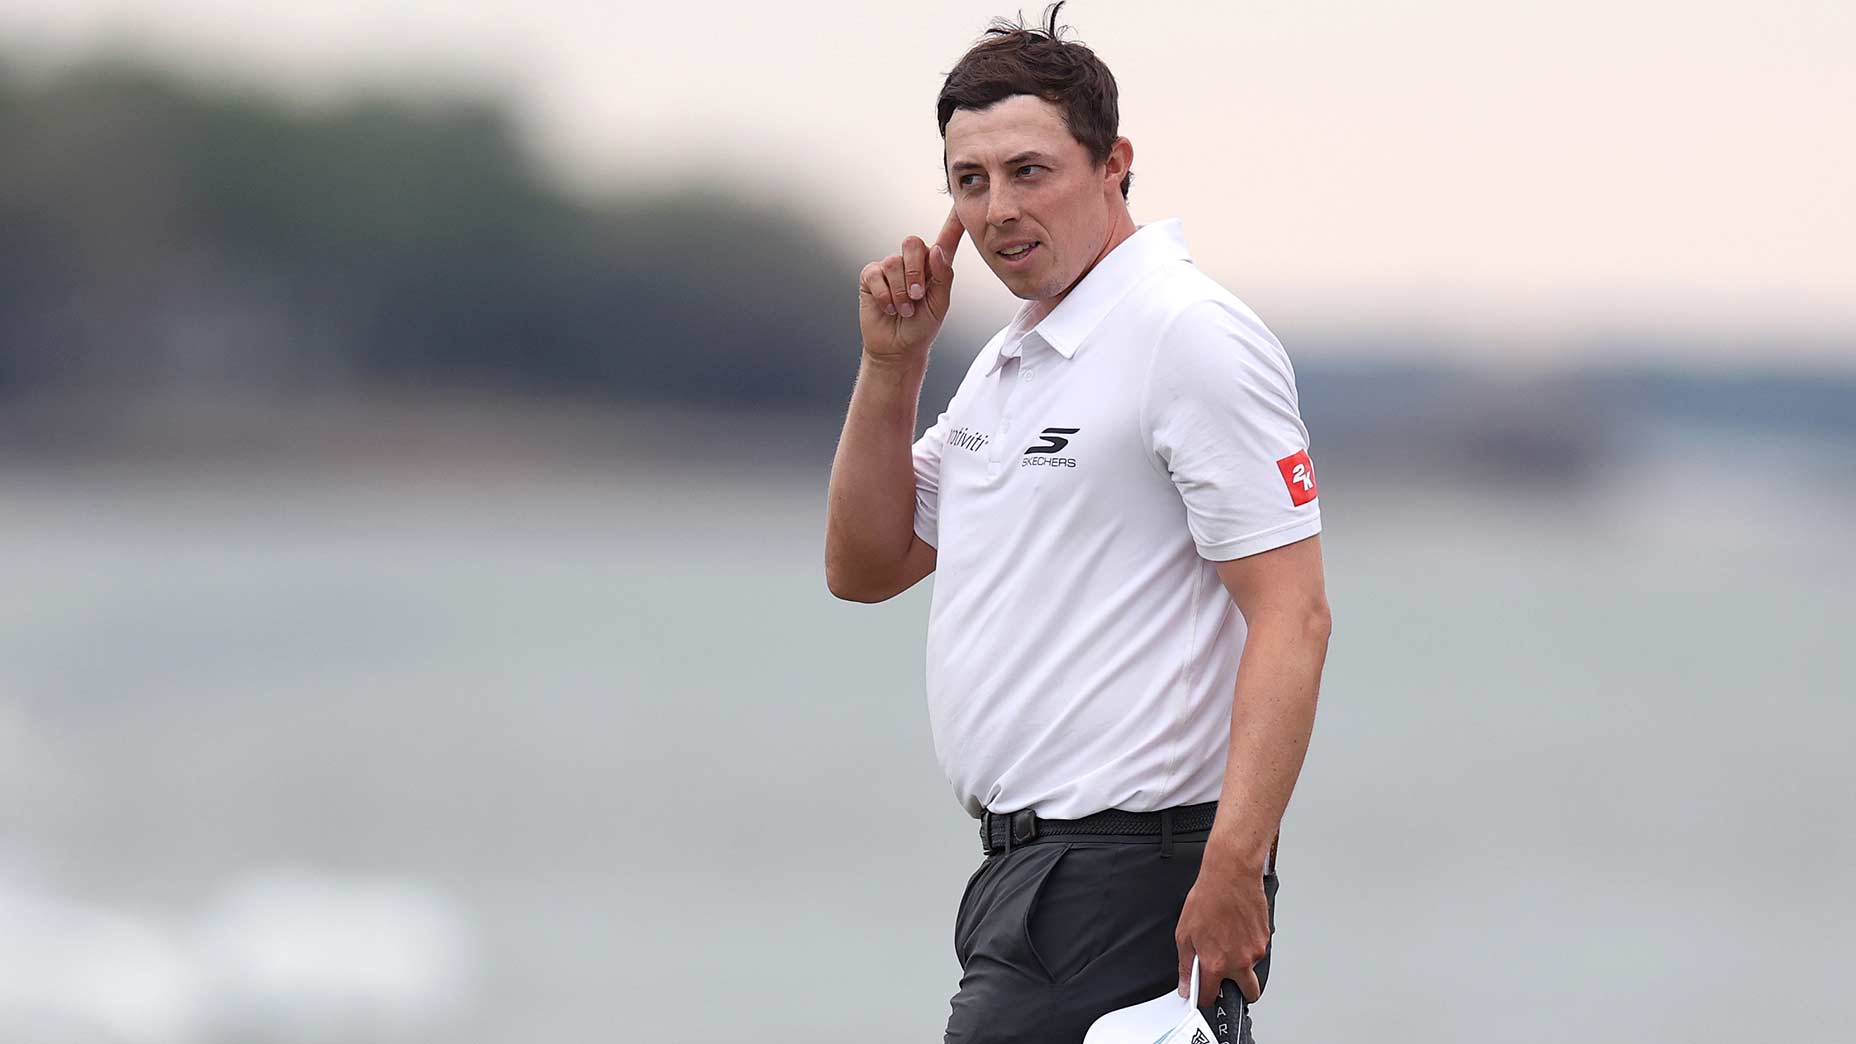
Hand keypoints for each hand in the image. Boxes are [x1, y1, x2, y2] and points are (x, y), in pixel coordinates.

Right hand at [857, 206, 964, 368]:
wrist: (898, 348)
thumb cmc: (921, 327)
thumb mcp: (940, 304)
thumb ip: (942, 276)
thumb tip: (935, 249)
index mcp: (934, 266)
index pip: (945, 239)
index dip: (953, 222)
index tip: (960, 205)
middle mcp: (911, 262)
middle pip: (911, 243)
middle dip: (914, 272)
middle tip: (917, 296)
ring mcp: (889, 268)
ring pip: (893, 263)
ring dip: (900, 292)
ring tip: (904, 309)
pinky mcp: (871, 277)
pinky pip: (876, 275)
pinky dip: (885, 296)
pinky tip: (889, 308)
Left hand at [1176, 861, 1270, 1003]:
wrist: (1231, 876)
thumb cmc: (1208, 899)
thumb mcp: (1184, 934)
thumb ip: (1185, 965)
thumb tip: (1185, 985)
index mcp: (1215, 963)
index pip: (1212, 996)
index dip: (1206, 997)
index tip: (1205, 994)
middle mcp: (1239, 962)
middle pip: (1248, 994)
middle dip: (1238, 991)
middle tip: (1227, 978)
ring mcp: (1255, 951)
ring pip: (1253, 969)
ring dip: (1243, 963)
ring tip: (1229, 940)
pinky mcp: (1265, 939)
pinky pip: (1258, 951)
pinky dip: (1249, 946)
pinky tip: (1237, 929)